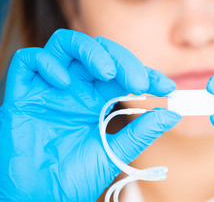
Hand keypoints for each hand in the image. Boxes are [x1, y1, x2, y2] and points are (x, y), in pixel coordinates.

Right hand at [0, 29, 180, 200]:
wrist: (39, 198)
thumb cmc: (74, 177)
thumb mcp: (114, 153)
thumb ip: (141, 133)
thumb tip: (172, 115)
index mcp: (96, 99)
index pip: (123, 74)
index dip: (146, 74)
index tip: (166, 86)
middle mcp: (75, 87)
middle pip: (99, 52)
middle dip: (122, 61)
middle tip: (139, 82)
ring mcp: (49, 87)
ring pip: (66, 45)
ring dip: (90, 51)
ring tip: (107, 73)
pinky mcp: (22, 93)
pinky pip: (29, 60)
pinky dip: (47, 63)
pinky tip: (64, 83)